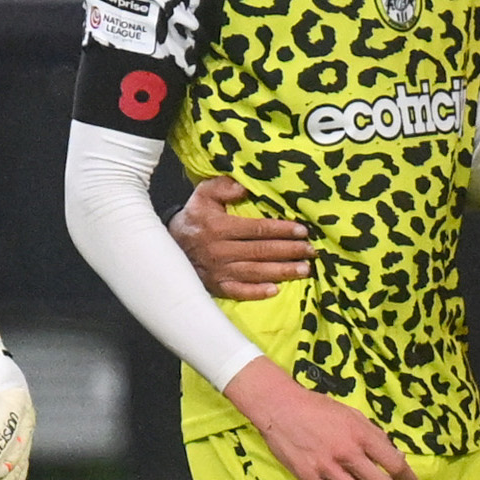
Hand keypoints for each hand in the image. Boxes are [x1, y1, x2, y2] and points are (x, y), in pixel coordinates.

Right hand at [173, 176, 309, 300]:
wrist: (168, 247)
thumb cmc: (193, 218)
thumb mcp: (203, 195)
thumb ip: (222, 187)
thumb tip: (244, 188)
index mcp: (219, 227)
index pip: (257, 229)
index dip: (281, 230)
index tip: (302, 231)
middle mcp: (220, 251)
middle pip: (261, 251)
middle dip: (289, 251)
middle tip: (311, 251)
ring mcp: (218, 271)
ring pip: (255, 272)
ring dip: (281, 271)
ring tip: (304, 270)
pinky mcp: (216, 286)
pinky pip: (238, 291)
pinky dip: (256, 292)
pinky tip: (275, 290)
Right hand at [223, 361, 413, 479]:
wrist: (280, 407)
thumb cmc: (319, 408)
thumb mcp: (352, 414)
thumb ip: (374, 435)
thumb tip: (395, 456)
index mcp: (361, 434)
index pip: (395, 464)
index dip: (409, 479)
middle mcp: (348, 452)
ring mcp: (328, 467)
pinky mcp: (309, 478)